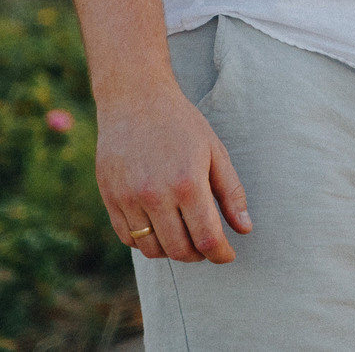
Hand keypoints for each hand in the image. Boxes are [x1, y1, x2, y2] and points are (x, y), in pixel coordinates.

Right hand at [96, 85, 252, 261]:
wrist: (134, 99)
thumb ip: (231, 193)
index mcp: (187, 183)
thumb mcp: (214, 151)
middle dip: (199, 255)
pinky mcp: (110, 198)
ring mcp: (128, 199)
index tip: (227, 255)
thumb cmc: (180, 123)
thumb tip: (244, 228)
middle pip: (180, 250)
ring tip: (184, 236)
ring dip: (172, 251)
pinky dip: (146, 242)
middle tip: (207, 245)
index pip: (207, 239)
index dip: (221, 254)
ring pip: (153, 249)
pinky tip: (159, 228)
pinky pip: (129, 238)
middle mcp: (156, 196)